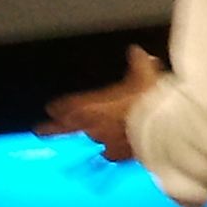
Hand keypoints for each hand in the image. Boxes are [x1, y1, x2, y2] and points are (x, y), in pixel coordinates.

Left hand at [37, 46, 163, 161]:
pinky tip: (113, 153)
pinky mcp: (121, 155)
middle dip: (52, 129)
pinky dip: (111, 151)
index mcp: (91, 105)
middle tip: (40, 132)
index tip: (51, 108)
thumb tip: (136, 51)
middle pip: (64, 129)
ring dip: (87, 140)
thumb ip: (138, 62)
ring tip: (84, 144)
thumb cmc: (149, 97)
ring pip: (89, 142)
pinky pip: (111, 154)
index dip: (57, 107)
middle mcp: (93, 125)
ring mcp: (105, 142)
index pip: (65, 106)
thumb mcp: (144, 73)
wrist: (166, 126)